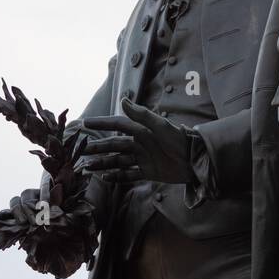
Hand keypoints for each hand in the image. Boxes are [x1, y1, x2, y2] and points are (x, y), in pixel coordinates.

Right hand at [78, 99, 195, 184]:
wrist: (197, 162)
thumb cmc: (180, 140)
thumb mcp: (162, 126)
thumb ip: (143, 115)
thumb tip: (123, 100)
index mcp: (142, 131)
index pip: (118, 125)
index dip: (102, 123)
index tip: (85, 123)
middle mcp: (140, 144)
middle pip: (114, 145)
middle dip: (97, 148)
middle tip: (81, 151)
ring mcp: (143, 159)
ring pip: (117, 161)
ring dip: (103, 163)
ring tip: (88, 167)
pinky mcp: (148, 172)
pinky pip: (128, 175)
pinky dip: (116, 177)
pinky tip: (105, 178)